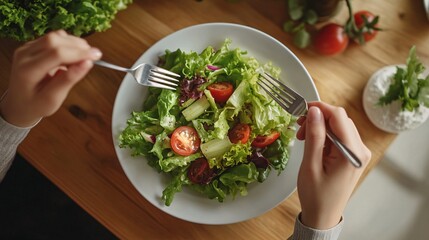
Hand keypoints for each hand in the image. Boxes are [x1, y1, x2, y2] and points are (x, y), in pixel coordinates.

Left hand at [0, 30, 101, 126]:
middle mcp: (24, 55)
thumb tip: (88, 63)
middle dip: (78, 46)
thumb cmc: (36, 104)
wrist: (19, 104)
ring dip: (74, 43)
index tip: (97, 56)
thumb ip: (69, 80)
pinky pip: (52, 38)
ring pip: (54, 36)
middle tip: (94, 55)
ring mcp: (26, 48)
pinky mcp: (32, 46)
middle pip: (54, 40)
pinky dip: (67, 43)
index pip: (56, 54)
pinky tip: (74, 54)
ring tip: (86, 55)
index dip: (79, 53)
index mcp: (28, 71)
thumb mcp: (54, 98)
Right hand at [295, 101, 370, 228]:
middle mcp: (360, 150)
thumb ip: (314, 135)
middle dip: (318, 118)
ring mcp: (357, 153)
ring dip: (320, 126)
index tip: (302, 109)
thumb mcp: (311, 164)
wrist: (323, 216)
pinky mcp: (352, 156)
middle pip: (340, 119)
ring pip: (339, 126)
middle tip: (299, 128)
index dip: (320, 108)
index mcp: (352, 153)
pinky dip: (324, 135)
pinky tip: (312, 142)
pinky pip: (339, 137)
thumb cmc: (316, 196)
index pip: (339, 116)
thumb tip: (314, 111)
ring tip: (303, 137)